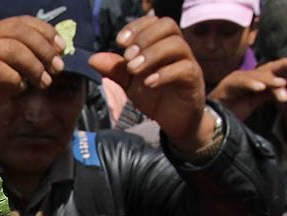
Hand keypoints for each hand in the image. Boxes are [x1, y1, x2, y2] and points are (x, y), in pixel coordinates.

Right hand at [0, 16, 66, 137]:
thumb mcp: (16, 68)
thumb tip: (58, 53)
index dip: (46, 33)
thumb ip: (32, 56)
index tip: (61, 49)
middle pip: (19, 32)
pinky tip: (20, 88)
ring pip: (10, 49)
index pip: (24, 22)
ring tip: (43, 82)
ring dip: (33, 66)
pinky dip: (14, 79)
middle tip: (56, 68)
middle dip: (43, 50)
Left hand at [89, 16, 206, 148]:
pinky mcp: (193, 81)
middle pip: (167, 25)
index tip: (119, 41)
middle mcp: (177, 49)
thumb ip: (115, 71)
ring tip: (134, 70)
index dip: (136, 27)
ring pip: (176, 45)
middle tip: (128, 57)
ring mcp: (188, 63)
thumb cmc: (155, 97)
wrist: (172, 122)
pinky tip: (149, 83)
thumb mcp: (130, 84)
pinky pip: (184, 69)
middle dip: (144, 38)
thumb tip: (92, 59)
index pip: (153, 21)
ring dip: (151, 54)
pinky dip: (164, 74)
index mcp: (161, 44)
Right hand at [208, 57, 286, 120]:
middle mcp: (245, 77)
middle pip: (266, 68)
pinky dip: (250, 85)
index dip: (284, 65)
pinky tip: (260, 88)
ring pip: (255, 76)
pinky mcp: (226, 86)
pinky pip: (240, 83)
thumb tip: (284, 90)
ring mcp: (235, 80)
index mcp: (253, 80)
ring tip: (280, 83)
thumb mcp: (253, 102)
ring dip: (268, 79)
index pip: (271, 70)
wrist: (211, 121)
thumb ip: (267, 95)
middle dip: (281, 65)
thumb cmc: (231, 111)